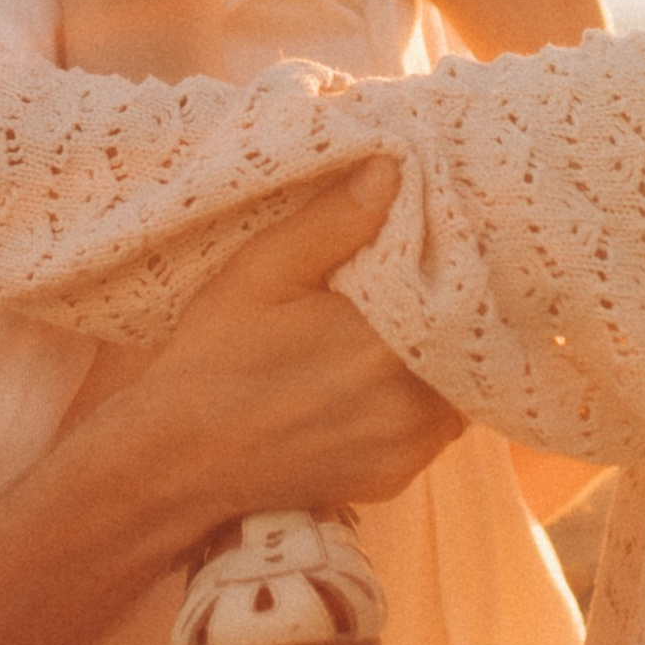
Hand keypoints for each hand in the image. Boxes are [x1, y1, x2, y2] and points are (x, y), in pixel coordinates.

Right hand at [138, 159, 460, 515]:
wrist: (180, 459)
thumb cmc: (215, 356)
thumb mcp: (263, 271)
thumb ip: (334, 220)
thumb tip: (394, 168)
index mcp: (383, 340)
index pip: (460, 287)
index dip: (454, 260)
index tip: (435, 239)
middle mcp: (410, 400)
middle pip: (464, 337)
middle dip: (446, 307)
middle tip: (417, 280)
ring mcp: (407, 446)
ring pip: (457, 384)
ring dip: (437, 356)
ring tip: (396, 331)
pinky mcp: (396, 477)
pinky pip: (436, 428)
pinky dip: (419, 400)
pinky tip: (377, 379)